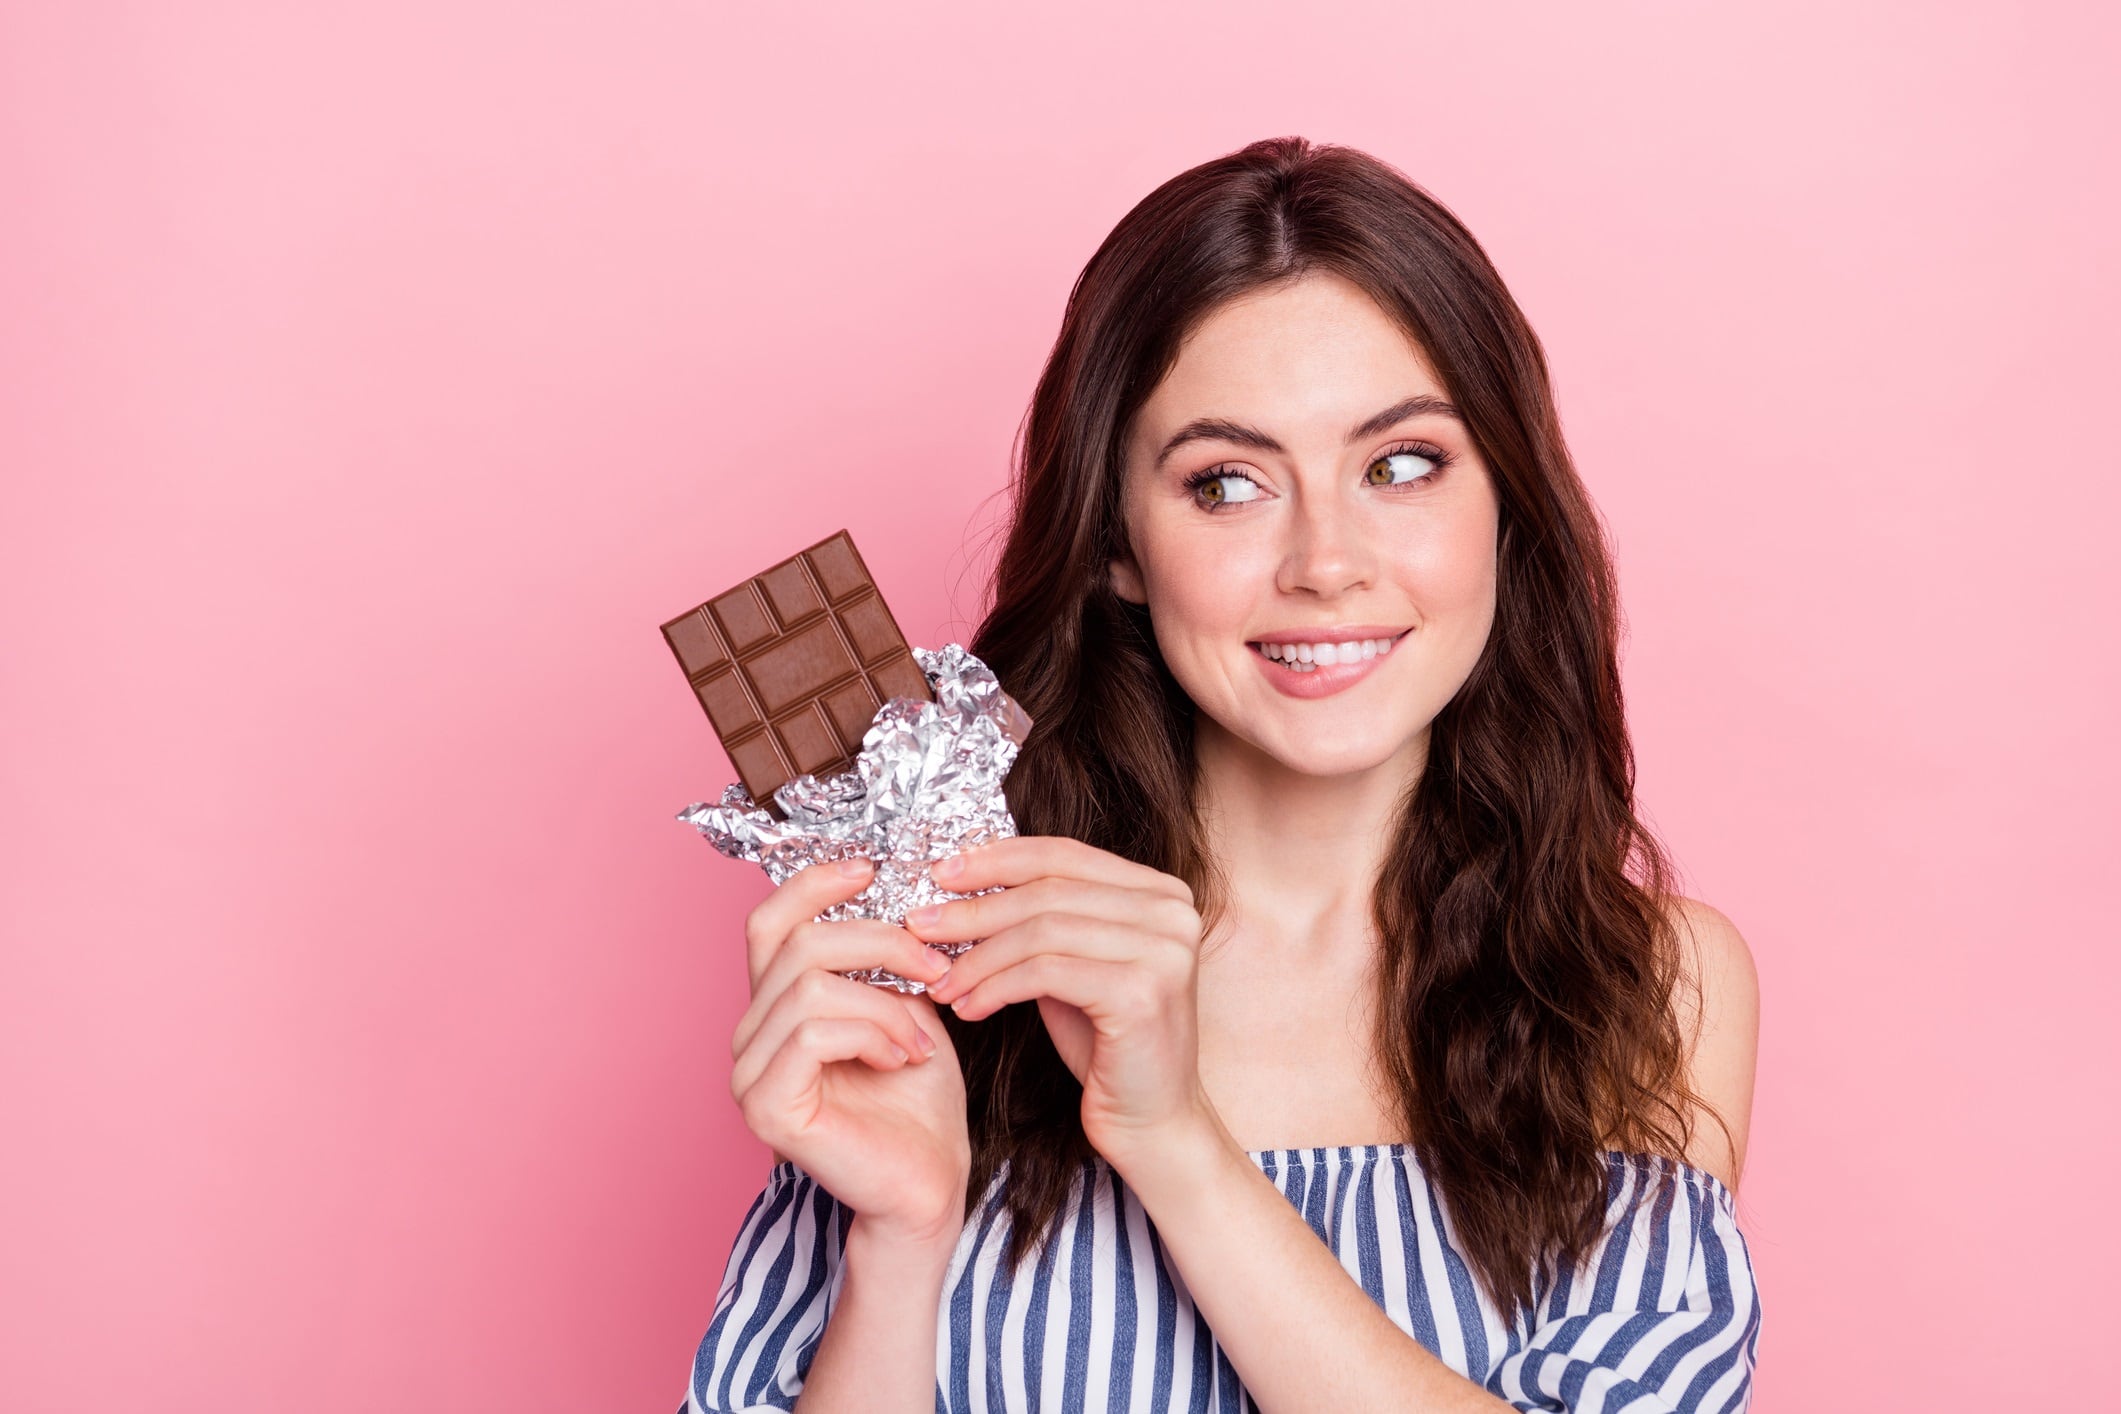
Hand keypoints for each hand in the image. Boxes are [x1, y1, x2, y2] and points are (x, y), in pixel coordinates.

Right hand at [728, 856, 970, 1246]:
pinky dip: (871, 1033)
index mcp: (777, 1004)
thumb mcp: (907, 1004)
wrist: (930, 1182)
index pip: (770, 920)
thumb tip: (887, 883)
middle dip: (879, 942)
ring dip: (885, 1002)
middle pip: (796, 943)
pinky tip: (902, 1059)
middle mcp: (750, 1034)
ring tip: (922, 1037)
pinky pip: (813, 1032)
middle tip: (937, 967)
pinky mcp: (765, 1107)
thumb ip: (882, 954)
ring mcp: (749, 1073)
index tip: (873, 869)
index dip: (814, 883)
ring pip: (809, 985)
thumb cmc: (920, 1099)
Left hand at [906, 836, 1210, 1164]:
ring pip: (1041, 930)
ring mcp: (1163, 950)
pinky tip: (969, 1008)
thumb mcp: (1074, 965)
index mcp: (1161, 892)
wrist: (1153, 1122)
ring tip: (940, 981)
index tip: (941, 873)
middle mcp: (1172, 911)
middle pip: (1048, 889)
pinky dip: (995, 986)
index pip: (1064, 855)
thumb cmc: (1108, 1045)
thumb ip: (1042, 921)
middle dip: (975, 908)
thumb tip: (964, 884)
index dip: (997, 858)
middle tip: (921, 926)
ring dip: (978, 956)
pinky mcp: (1142, 992)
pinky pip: (1045, 973)